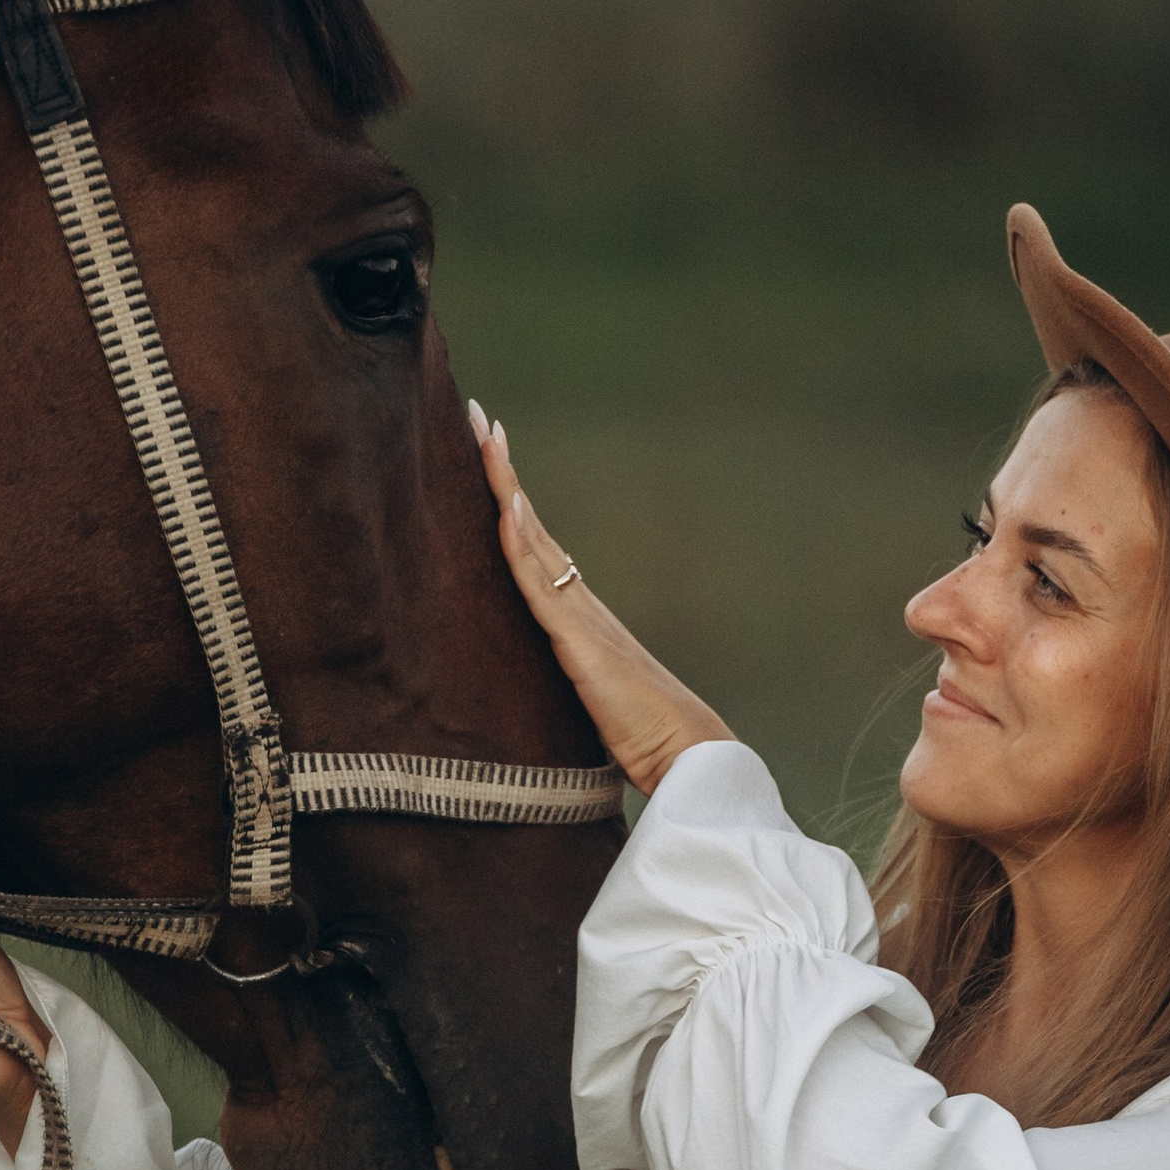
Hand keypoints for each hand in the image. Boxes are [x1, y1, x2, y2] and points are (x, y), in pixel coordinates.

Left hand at [468, 403, 733, 796]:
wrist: (688, 751)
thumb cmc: (643, 735)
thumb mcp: (588, 699)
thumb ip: (567, 678)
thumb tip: (540, 679)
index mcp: (577, 616)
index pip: (534, 546)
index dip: (509, 501)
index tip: (490, 453)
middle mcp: (580, 602)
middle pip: (531, 525)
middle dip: (501, 471)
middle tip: (481, 418)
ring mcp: (582, 616)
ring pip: (534, 539)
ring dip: (505, 488)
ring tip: (486, 437)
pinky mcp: (581, 642)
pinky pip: (542, 585)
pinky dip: (521, 544)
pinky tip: (505, 509)